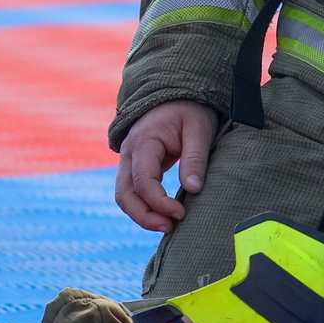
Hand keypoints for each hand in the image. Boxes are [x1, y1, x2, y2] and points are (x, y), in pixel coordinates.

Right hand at [114, 99, 218, 232]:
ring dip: (142, 216)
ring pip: (124, 197)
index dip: (159, 203)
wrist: (176, 94)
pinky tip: (164, 216)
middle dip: (145, 217)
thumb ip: (194, 159)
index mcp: (143, 142)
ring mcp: (128, 161)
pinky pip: (132, 193)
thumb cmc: (189, 110)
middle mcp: (128, 153)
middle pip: (124, 195)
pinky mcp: (135, 168)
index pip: (143, 181)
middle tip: (171, 228)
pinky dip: (144, 207)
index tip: (180, 213)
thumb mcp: (198, 129)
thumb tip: (193, 190)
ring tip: (169, 227)